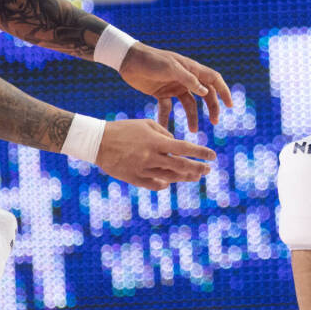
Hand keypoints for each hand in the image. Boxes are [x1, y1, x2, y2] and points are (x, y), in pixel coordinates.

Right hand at [95, 118, 215, 190]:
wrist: (97, 142)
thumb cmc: (124, 129)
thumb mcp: (146, 125)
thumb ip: (165, 134)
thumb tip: (178, 146)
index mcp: (155, 142)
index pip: (184, 148)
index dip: (201, 153)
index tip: (213, 156)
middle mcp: (151, 157)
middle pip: (181, 166)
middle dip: (198, 168)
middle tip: (208, 169)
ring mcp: (143, 170)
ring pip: (170, 177)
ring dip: (185, 177)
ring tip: (196, 176)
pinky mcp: (134, 179)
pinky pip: (155, 185)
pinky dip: (164, 183)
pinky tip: (170, 181)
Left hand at [118, 44, 233, 132]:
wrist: (127, 60)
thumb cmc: (151, 60)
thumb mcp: (170, 68)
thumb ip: (189, 80)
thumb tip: (207, 91)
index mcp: (191, 69)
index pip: (214, 80)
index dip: (224, 91)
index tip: (230, 106)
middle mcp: (186, 78)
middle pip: (205, 94)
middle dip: (211, 108)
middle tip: (214, 122)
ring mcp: (174, 86)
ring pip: (189, 104)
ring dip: (192, 117)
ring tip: (193, 131)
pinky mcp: (161, 93)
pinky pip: (168, 108)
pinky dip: (167, 118)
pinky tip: (165, 130)